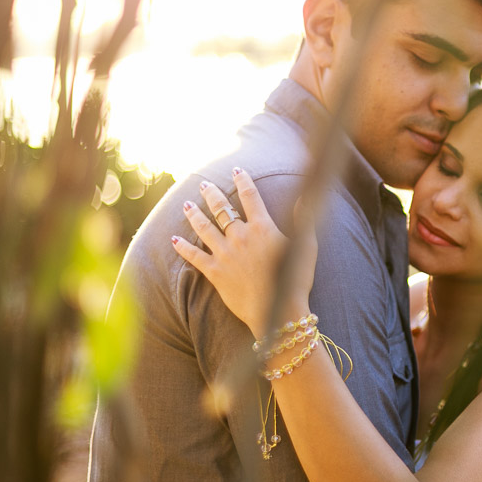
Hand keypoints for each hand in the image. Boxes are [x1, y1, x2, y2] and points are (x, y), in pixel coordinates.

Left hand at [172, 168, 317, 338]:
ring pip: (204, 228)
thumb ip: (304, 220)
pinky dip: (183, 248)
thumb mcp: (307, 247)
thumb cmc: (297, 280)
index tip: (237, 170)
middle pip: (222, 209)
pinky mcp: (215, 273)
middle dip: (212, 194)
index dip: (243, 181)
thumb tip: (304, 197)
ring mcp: (225, 254)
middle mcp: (240, 236)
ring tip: (186, 204)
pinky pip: (194, 257)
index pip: (251, 197)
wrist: (278, 311)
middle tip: (205, 184)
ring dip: (194, 214)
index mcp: (263, 228)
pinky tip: (174, 240)